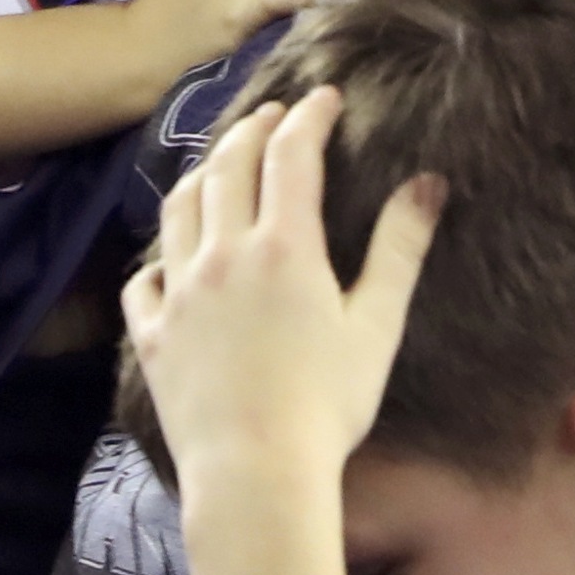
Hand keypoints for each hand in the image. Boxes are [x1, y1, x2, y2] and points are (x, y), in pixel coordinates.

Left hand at [122, 87, 442, 490]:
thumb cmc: (327, 404)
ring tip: (220, 164)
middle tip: (271, 117)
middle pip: (229, 165)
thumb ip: (400, 247)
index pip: (292, 154)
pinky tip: (171, 259)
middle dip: (252, 130)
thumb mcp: (377, 324)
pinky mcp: (152, 334)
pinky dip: (160, 257)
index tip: (324, 97)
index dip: (309, 117)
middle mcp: (223, 252)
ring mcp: (180, 291)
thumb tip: (429, 182)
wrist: (256, 477)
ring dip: (203, 173)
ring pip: (180, 207)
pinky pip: (146, 279)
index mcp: (283, 245)